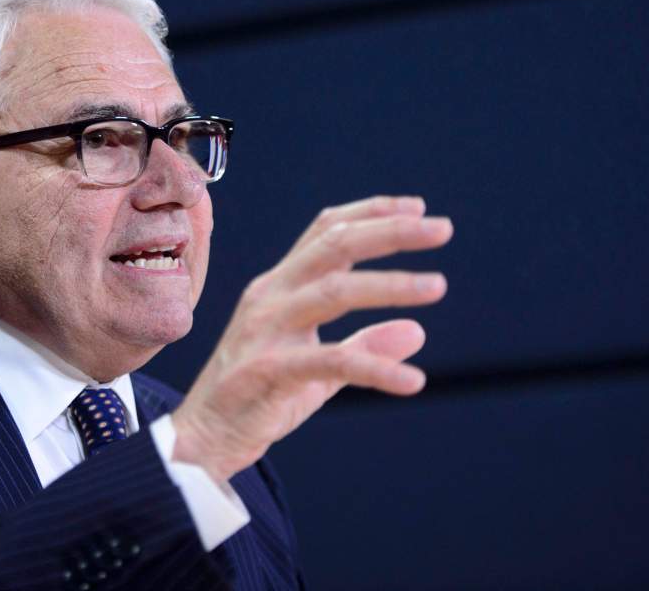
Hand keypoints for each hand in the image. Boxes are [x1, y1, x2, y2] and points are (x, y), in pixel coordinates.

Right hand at [171, 195, 452, 482]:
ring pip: (334, 291)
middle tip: (443, 229)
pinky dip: (376, 368)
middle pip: (334, 245)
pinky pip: (332, 361)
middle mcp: (270, 296)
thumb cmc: (260, 396)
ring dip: (391, 285)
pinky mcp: (266, 369)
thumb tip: (417, 332)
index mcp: (280, 285)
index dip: (372, 212)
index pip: (326, 230)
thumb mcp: (321, 370)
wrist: (205, 439)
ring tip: (437, 286)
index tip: (419, 208)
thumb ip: (364, 345)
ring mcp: (265, 329)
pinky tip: (413, 381)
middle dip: (390, 232)